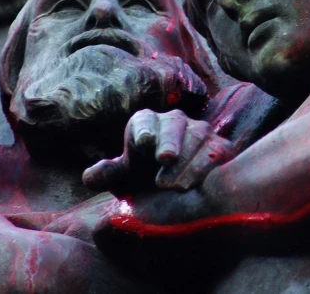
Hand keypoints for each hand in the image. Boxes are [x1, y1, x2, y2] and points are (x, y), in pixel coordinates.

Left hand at [83, 109, 234, 193]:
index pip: (144, 122)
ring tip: (175, 185)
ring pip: (197, 138)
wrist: (174, 188)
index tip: (144, 142)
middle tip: (164, 159)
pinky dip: (207, 167)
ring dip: (187, 160)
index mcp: (146, 123)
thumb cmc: (143, 177)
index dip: (145, 129)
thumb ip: (107, 175)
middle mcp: (175, 121)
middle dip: (170, 141)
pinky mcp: (219, 147)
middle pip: (174, 125)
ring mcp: (200, 132)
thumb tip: (90, 177)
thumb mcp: (124, 178)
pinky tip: (198, 185)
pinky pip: (216, 152)